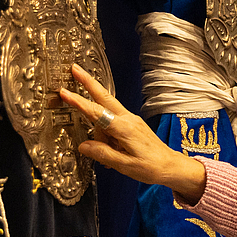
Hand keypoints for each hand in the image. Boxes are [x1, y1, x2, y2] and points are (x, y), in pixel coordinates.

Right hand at [59, 64, 206, 202]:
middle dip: (88, 82)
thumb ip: (102, 154)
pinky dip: (106, 131)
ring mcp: (131, 120)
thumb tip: (84, 146)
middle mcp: (128, 120)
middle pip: (104, 97)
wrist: (170, 166)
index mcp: (124, 129)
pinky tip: (111, 149)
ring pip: (106, 113)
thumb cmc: (151, 167)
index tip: (65, 93)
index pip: (96, 113)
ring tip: (110, 156)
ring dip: (99, 128)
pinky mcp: (132, 124)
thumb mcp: (124, 166)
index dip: (78, 102)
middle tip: (74, 69)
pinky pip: (113, 122)